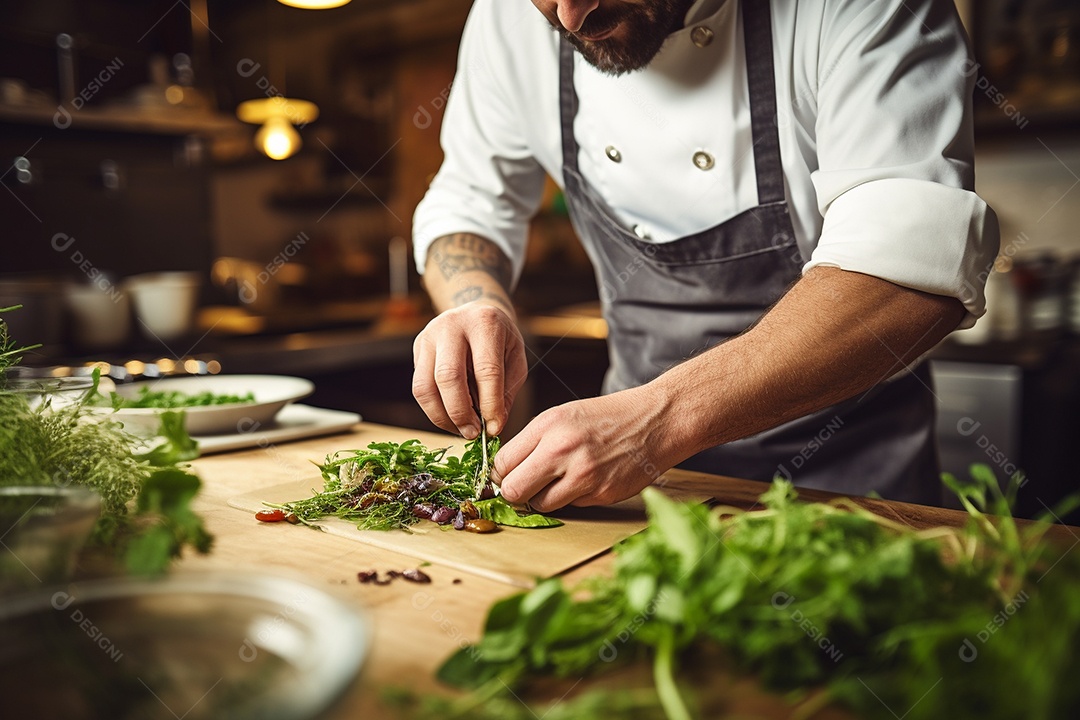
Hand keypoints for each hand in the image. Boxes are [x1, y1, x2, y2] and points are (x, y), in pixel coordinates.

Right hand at [412, 302, 526, 437]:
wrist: (476, 311)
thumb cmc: (500, 339)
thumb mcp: (515, 359)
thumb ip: (506, 392)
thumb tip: (493, 425)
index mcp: (484, 323)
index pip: (486, 370)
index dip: (490, 404)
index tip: (494, 428)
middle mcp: (452, 325)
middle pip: (448, 377)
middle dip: (460, 412)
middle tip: (473, 433)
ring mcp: (429, 336)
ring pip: (424, 386)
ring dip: (442, 416)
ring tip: (461, 430)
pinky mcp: (417, 348)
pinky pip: (419, 388)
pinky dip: (435, 410)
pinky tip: (451, 417)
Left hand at [492, 387, 684, 510]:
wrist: (655, 421)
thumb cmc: (607, 417)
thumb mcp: (563, 415)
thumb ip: (532, 441)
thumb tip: (504, 470)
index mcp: (548, 425)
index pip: (502, 462)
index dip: (500, 472)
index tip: (505, 475)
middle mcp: (562, 450)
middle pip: (514, 490)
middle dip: (514, 492)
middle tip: (523, 486)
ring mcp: (583, 475)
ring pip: (540, 505)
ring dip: (543, 498)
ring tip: (559, 481)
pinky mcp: (602, 494)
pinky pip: (571, 506)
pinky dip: (573, 497)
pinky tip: (587, 479)